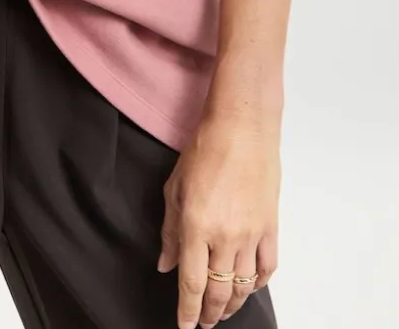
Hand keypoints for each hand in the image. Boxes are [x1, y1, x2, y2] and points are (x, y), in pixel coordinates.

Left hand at [156, 112, 279, 328]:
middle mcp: (225, 237)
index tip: (184, 325)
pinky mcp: (270, 228)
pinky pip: (267, 268)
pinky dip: (258, 284)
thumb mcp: (174, 188)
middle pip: (218, 291)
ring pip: (244, 286)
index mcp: (196, 227)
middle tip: (202, 322)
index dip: (186, 310)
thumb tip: (166, 264)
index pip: (190, 283)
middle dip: (209, 313)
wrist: (241, 129)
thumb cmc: (204, 150)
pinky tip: (250, 287)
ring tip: (223, 312)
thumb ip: (170, 231)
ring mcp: (251, 235)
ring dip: (233, 305)